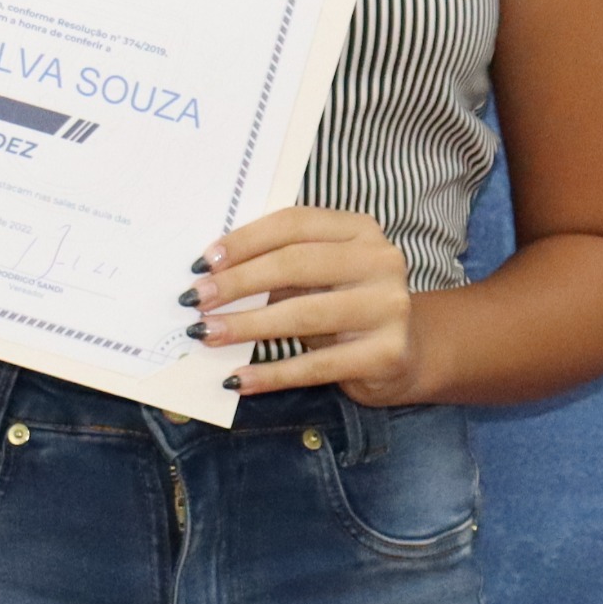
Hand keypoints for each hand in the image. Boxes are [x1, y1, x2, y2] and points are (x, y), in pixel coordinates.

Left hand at [190, 205, 422, 400]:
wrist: (406, 353)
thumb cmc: (345, 304)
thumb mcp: (319, 275)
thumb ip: (278, 265)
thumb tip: (211, 273)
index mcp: (360, 229)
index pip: (293, 224)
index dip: (245, 240)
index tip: (203, 262)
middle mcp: (381, 261)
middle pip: (295, 264)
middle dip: (238, 283)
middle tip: (197, 299)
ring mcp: (389, 308)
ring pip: (303, 315)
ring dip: (246, 326)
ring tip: (206, 334)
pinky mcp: (387, 354)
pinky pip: (316, 366)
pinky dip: (271, 374)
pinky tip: (238, 379)